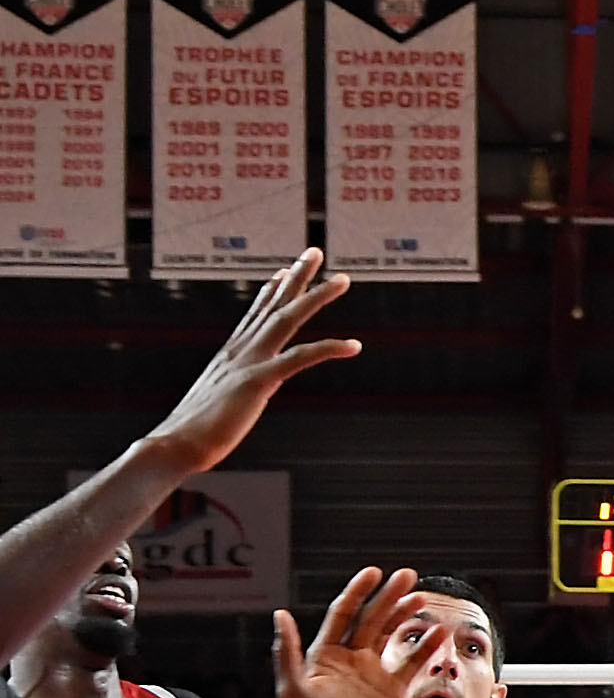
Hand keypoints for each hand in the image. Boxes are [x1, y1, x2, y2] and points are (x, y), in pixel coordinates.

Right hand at [147, 250, 360, 474]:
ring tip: (343, 279)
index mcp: (229, 357)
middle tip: (314, 251)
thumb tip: (231, 396)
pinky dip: (329, 349)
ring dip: (316, 297)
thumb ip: (227, 394)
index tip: (284, 270)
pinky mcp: (257, 382)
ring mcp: (248, 363)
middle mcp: (239, 352)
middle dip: (296, 277)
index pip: (255, 316)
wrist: (173, 447)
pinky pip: (300, 359)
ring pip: (287, 320)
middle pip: (273, 306)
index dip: (272, 291)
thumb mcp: (215, 405)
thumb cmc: (191, 435)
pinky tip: (355, 345)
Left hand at [273, 567, 428, 697]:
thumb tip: (280, 615)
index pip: (343, 613)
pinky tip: (439, 633)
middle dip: (389, 595)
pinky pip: (413, 662)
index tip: (373, 573)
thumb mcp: (293, 690)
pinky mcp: (393, 689)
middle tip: (407, 575)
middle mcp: (350, 660)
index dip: (358, 591)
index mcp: (325, 656)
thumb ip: (287, 652)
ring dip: (407, 614)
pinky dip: (427, 646)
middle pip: (372, 618)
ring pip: (393, 634)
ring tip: (422, 596)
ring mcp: (373, 673)